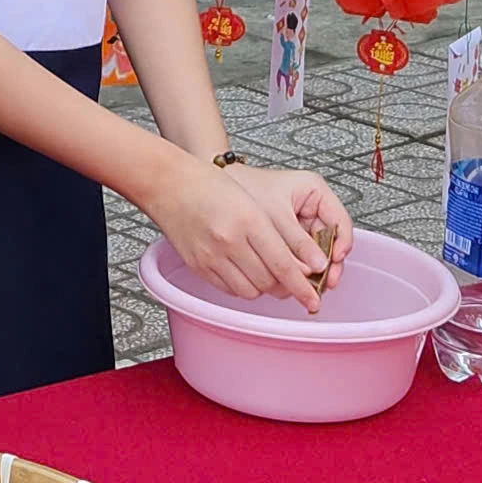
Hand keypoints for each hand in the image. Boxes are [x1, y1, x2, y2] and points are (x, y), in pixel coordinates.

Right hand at [142, 157, 341, 310]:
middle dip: (286, 287)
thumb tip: (299, 265)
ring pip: (250, 290)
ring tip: (268, 275)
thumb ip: (275, 232)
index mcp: (249, 219)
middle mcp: (230, 240)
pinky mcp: (198, 266)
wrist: (168, 183)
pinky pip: (228, 289)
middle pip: (269, 282)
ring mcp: (211, 255)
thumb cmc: (209, 185)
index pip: (283, 264)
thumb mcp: (251, 201)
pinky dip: (242, 286)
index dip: (302, 287)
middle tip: (294, 283)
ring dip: (264, 288)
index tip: (313, 299)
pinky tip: (245, 272)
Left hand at [229, 165, 353, 298]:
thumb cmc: (245, 189)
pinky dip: (298, 270)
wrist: (220, 188)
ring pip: (317, 254)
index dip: (343, 244)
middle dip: (328, 265)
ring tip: (308, 287)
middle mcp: (313, 209)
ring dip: (313, 272)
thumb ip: (296, 241)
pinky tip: (293, 281)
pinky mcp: (290, 239)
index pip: (341, 221)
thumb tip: (317, 268)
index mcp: (315, 192)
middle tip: (325, 284)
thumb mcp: (275, 214)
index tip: (335, 261)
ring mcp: (302, 225)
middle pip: (332, 242)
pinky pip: (301, 258)